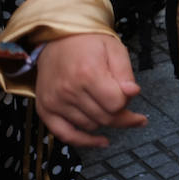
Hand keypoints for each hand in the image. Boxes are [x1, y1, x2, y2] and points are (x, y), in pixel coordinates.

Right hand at [34, 33, 145, 147]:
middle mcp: (69, 91)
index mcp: (88, 74)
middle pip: (105, 118)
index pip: (116, 104)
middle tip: (128, 107)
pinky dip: (84, 141)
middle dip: (121, 114)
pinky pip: (65, 134)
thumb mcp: (115, 50)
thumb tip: (133, 93)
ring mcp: (55, 102)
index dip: (127, 101)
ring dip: (104, 121)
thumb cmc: (90, 42)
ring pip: (90, 126)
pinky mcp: (45, 109)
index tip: (130, 94)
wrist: (58, 38)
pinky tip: (101, 141)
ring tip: (108, 108)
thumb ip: (125, 74)